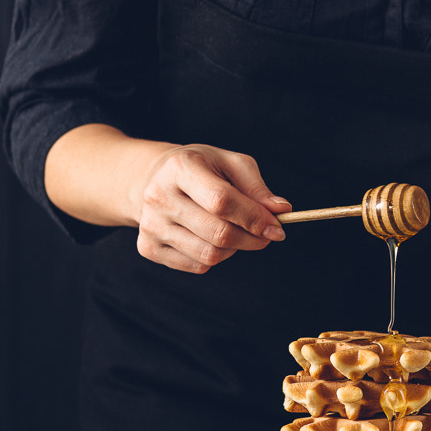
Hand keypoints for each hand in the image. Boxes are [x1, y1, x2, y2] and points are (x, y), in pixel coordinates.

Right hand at [134, 144, 291, 272]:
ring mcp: (151, 225)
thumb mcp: (230, 164)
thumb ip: (257, 187)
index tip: (278, 227)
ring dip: (235, 249)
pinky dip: (216, 258)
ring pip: (210, 255)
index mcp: (180, 168)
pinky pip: (197, 266)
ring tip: (236, 232)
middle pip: (218, 233)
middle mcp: (159, 196)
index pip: (222, 201)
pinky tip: (212, 239)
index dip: (254, 218)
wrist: (154, 180)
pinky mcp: (149, 248)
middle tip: (267, 235)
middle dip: (252, 238)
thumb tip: (281, 210)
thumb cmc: (202, 170)